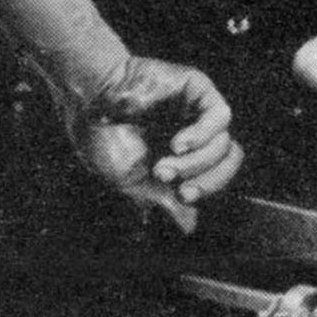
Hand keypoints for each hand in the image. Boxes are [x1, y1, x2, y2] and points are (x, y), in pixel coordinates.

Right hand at [73, 54, 242, 233]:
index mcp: (180, 156)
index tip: (181, 197)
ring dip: (195, 164)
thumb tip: (190, 227)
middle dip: (207, 184)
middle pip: (228, 164)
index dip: (206, 192)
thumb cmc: (102, 136)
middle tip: (180, 189)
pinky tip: (179, 143)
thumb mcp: (130, 180)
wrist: (89, 99)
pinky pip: (221, 117)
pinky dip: (203, 136)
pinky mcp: (197, 89)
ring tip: (163, 165)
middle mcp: (193, 134)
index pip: (215, 177)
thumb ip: (163, 202)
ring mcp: (196, 111)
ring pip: (224, 145)